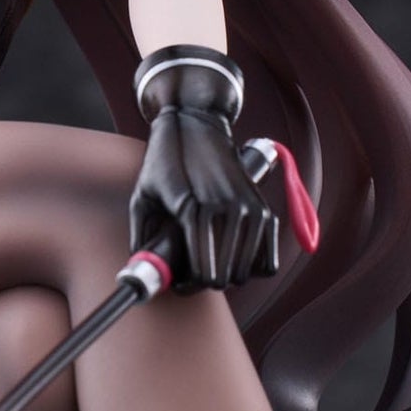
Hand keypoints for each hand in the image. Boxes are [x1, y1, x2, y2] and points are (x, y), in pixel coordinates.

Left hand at [128, 47, 279, 291]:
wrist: (196, 124)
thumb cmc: (165, 160)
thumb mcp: (143, 194)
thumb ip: (141, 235)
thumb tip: (142, 269)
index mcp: (195, 210)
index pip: (203, 271)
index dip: (189, 286)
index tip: (180, 284)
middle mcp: (227, 210)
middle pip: (226, 276)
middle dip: (208, 282)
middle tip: (194, 277)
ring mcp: (249, 208)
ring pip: (247, 271)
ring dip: (231, 276)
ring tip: (213, 268)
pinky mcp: (263, 207)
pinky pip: (269, 258)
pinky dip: (255, 266)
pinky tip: (236, 260)